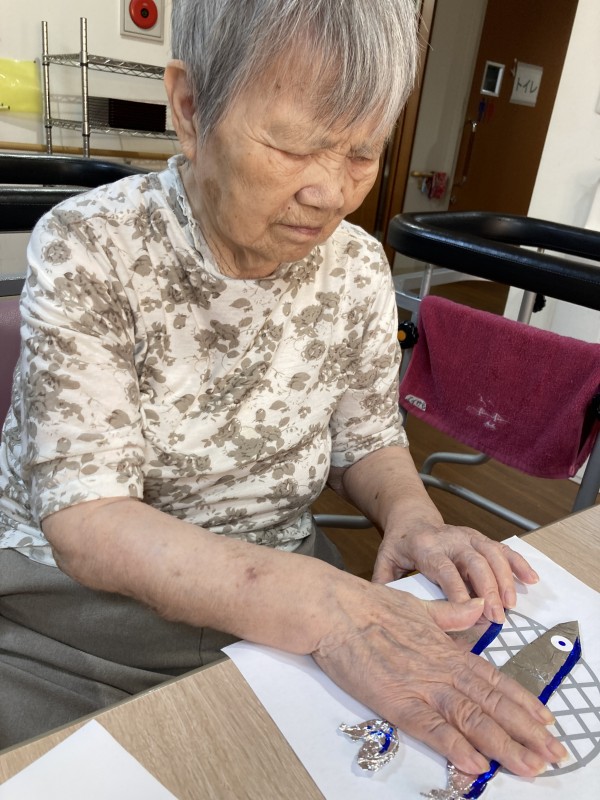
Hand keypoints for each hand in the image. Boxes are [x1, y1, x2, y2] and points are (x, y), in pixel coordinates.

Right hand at [313, 584, 565, 776]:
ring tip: (528, 765)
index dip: (521, 701)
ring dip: (503, 744)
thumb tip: (478, 608)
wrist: (335, 609)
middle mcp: (441, 669)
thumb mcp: (419, 606)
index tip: (544, 720)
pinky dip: (455, 745)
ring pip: (471, 719)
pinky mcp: (395, 701)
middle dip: (525, 731)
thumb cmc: (371, 605)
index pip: (493, 679)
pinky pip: (431, 728)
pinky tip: (476, 762)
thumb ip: (451, 614)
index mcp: (446, 648)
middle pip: (491, 704)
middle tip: (552, 754)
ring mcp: (420, 686)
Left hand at [372, 521, 538, 622]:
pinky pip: (503, 549)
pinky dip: (519, 563)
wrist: (412, 518)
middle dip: (488, 589)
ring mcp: (467, 536)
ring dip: (506, 579)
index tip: (470, 612)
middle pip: (474, 562)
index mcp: (425, 547)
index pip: (445, 569)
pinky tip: (531, 579)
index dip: (459, 590)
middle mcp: (450, 539)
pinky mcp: (480, 538)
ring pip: (492, 554)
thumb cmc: (400, 545)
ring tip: (512, 604)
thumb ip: (384, 583)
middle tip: (497, 616)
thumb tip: (386, 610)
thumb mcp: (385, 561)